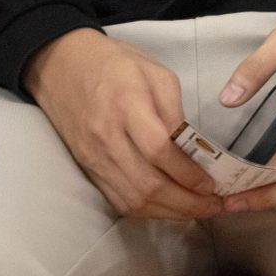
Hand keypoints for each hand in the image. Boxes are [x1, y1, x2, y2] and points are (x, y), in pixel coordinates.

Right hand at [24, 27, 223, 220]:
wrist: (60, 66)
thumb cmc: (115, 63)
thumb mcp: (155, 72)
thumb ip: (175, 110)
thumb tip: (193, 148)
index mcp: (126, 104)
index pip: (157, 150)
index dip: (186, 172)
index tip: (211, 183)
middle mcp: (106, 138)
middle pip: (147, 185)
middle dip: (186, 203)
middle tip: (215, 205)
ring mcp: (94, 158)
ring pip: (133, 200)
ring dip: (169, 212)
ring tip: (199, 210)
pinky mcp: (88, 169)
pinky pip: (119, 200)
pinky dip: (148, 210)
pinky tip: (170, 207)